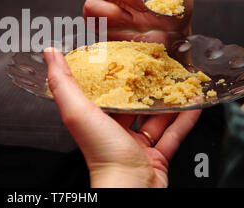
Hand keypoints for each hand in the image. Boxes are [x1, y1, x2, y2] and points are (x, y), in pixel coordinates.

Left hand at [44, 47, 200, 187]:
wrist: (131, 189)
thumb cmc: (102, 153)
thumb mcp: (77, 110)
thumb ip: (63, 82)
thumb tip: (50, 54)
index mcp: (94, 120)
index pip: (102, 92)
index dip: (112, 75)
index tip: (122, 57)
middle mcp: (113, 132)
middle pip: (131, 104)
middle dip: (144, 85)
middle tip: (157, 66)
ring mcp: (135, 146)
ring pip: (154, 118)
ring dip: (168, 100)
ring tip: (180, 81)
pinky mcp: (156, 157)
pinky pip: (173, 135)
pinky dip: (184, 119)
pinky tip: (193, 104)